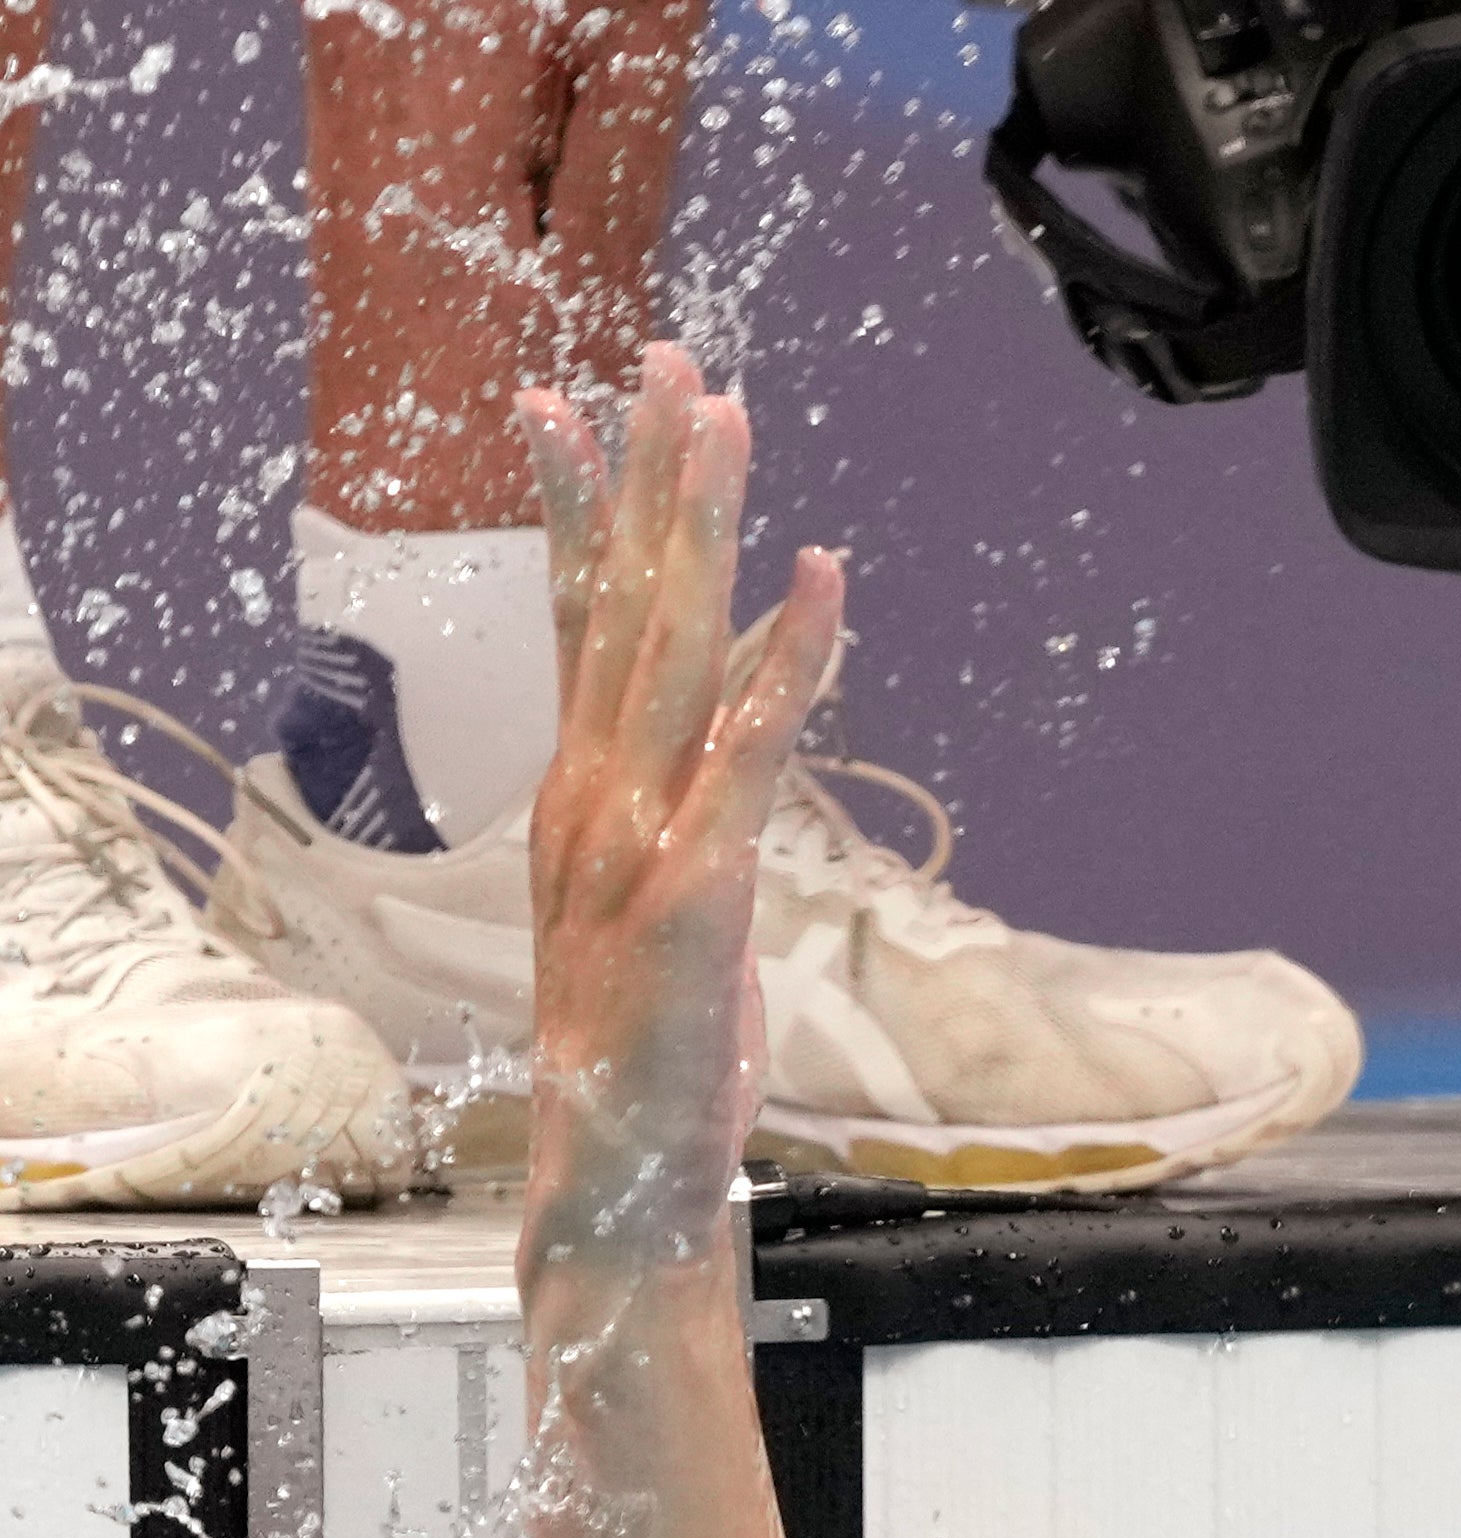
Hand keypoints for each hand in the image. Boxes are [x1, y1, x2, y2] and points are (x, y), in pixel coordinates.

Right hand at [515, 345, 844, 1269]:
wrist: (620, 1180)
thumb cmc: (649, 1057)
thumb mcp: (664, 914)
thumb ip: (682, 821)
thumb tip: (726, 743)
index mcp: (581, 797)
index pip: (573, 621)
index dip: (574, 509)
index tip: (561, 400)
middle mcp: (592, 796)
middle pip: (618, 602)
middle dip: (645, 474)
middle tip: (667, 357)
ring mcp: (636, 836)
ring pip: (667, 644)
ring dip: (701, 522)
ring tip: (724, 412)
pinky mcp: (696, 887)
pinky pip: (750, 747)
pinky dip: (787, 656)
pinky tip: (821, 575)